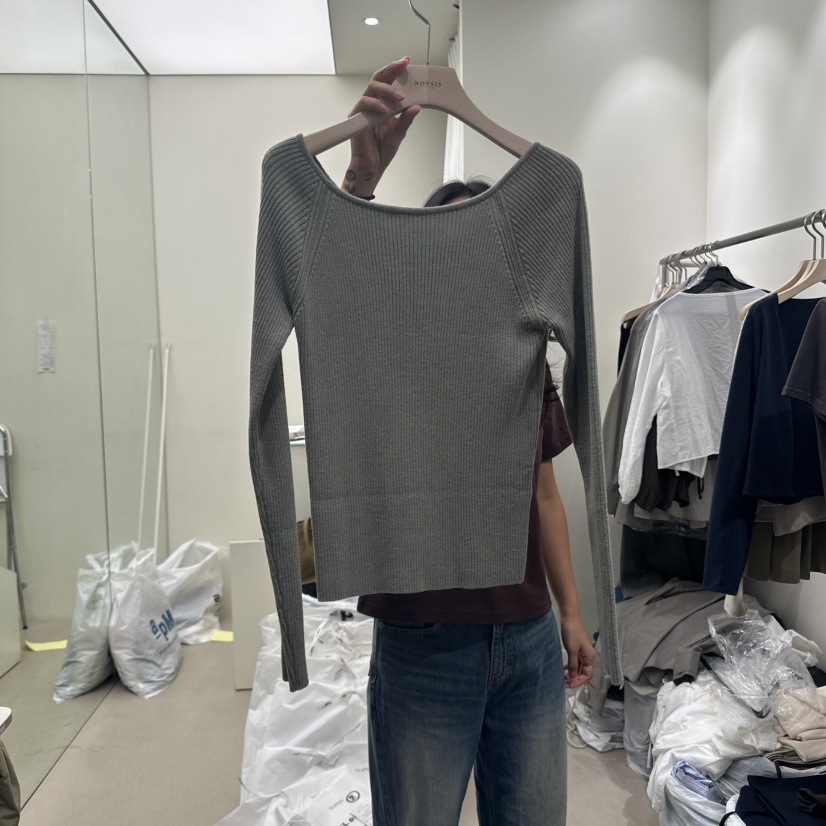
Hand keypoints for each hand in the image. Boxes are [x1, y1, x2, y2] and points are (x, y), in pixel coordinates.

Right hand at [342, 57, 421, 197]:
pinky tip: (385, 110)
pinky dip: (376, 104)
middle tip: (403, 65)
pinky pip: (364, 103)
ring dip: (387, 90)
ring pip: (372, 88)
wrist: (372, 166)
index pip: (389, 81)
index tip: (407, 61)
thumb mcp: (400, 132)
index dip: (397, 70)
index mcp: (384, 103)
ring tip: (400, 97)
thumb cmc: (383, 149)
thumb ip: (407, 118)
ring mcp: (363, 109)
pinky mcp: (356, 117)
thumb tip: (418, 106)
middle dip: (391, 69)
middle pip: (379, 78)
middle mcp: (373, 103)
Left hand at [560, 615, 595, 689]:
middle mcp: (588, 656)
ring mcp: (582, 653)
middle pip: (583, 672)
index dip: (579, 681)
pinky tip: (563, 670)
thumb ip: (573, 665)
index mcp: (590, 657)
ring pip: (578, 667)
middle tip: (564, 684)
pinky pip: (575, 661)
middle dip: (574, 679)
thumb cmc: (572, 633)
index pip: (587, 675)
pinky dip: (570, 666)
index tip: (569, 685)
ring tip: (563, 679)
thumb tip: (573, 678)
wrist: (569, 617)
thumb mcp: (572, 651)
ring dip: (572, 674)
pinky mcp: (576, 649)